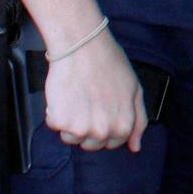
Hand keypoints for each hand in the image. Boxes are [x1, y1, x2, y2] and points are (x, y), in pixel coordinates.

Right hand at [42, 27, 146, 152]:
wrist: (83, 47)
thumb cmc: (109, 63)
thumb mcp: (135, 90)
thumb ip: (138, 121)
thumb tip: (135, 147)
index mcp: (123, 126)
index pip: (112, 143)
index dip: (106, 125)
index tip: (101, 110)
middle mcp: (103, 132)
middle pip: (91, 144)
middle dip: (88, 127)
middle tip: (88, 102)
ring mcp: (81, 129)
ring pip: (71, 138)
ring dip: (70, 122)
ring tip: (76, 97)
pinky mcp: (60, 121)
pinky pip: (54, 125)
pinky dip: (55, 112)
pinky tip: (65, 94)